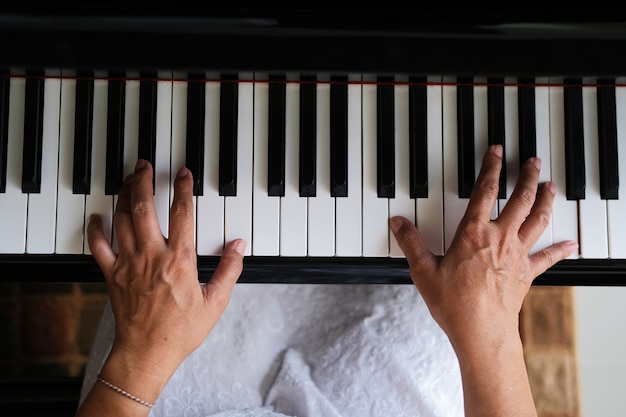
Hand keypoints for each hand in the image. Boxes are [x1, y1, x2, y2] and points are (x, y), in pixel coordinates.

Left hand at [87, 160, 245, 389]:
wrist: (148, 353)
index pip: (182, 214)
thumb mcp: (215, 302)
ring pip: (122, 219)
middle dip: (143, 181)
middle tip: (145, 166)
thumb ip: (229, 270)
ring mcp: (129, 264)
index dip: (183, 189)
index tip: (184, 174)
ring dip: (124, 195)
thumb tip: (239, 246)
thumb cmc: (181, 331)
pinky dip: (96, 228)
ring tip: (128, 180)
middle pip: (144, 208)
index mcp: (179, 261)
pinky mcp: (113, 275)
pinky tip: (98, 216)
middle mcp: (151, 257)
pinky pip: (99, 246)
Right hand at [390, 145, 575, 347]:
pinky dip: (561, 249)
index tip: (496, 152)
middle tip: (533, 161)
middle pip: (520, 199)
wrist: (481, 331)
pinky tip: (571, 244)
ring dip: (546, 200)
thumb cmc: (454, 303)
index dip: (491, 167)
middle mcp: (500, 238)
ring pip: (538, 220)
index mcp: (474, 233)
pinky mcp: (527, 273)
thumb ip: (411, 242)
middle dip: (527, 177)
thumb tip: (398, 223)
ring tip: (550, 186)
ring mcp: (517, 254)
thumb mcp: (423, 271)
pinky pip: (548, 257)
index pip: (485, 191)